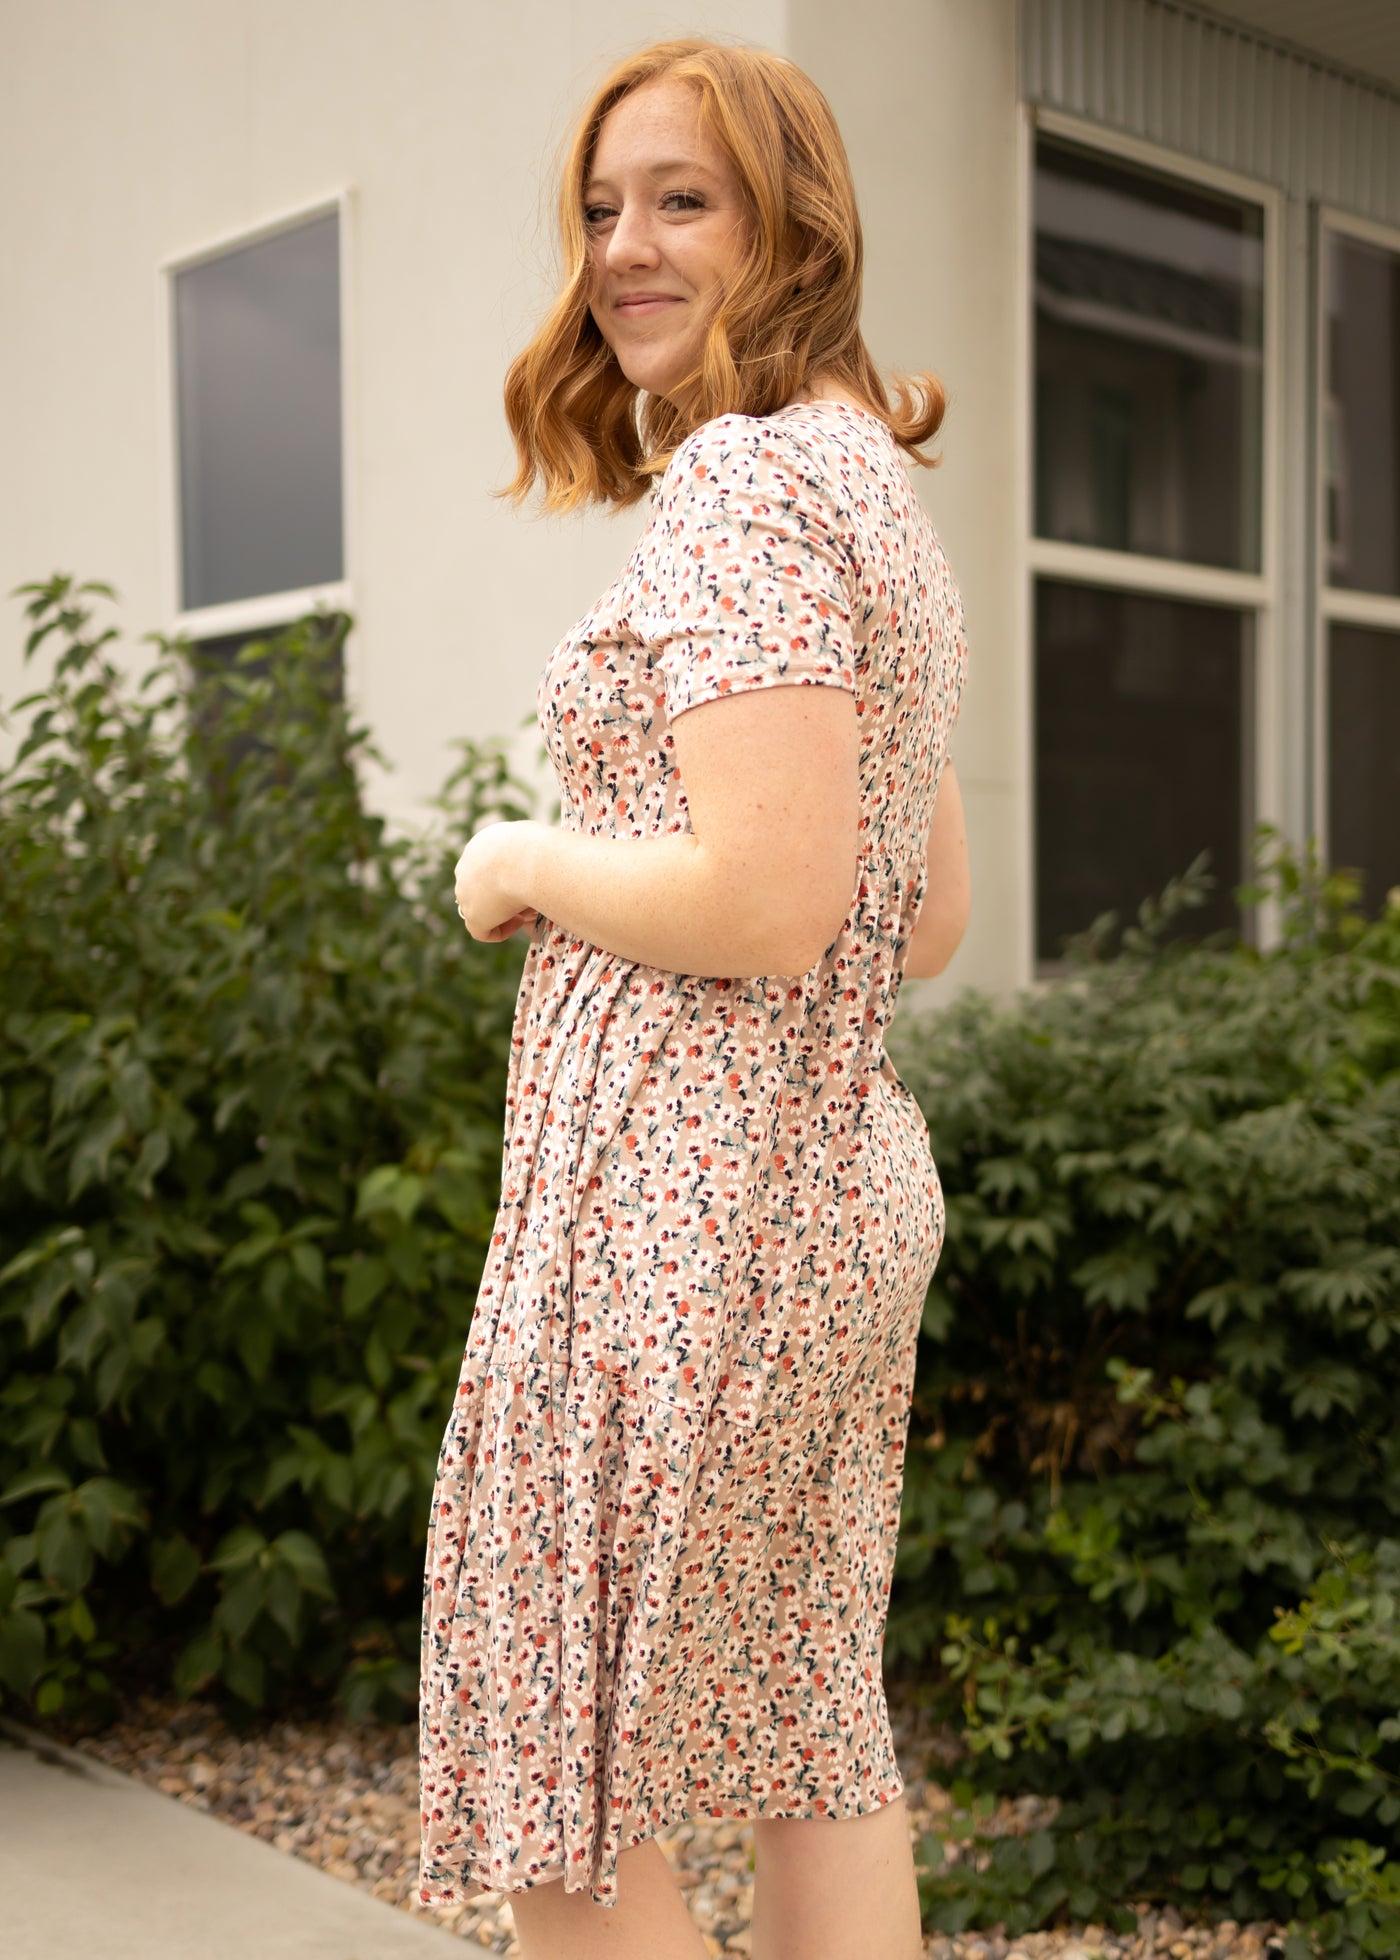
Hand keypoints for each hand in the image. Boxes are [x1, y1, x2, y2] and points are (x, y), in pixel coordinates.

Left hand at [453, 820, 541, 941]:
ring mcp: (464, 893)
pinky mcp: (473, 917)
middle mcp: (466, 866)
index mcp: (480, 844)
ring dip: (501, 913)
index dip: (504, 879)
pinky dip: (502, 930)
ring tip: (526, 912)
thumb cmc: (542, 848)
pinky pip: (482, 932)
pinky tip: (520, 921)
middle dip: (500, 897)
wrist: (531, 861)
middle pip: (478, 888)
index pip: (485, 866)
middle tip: (525, 902)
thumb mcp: (535, 842)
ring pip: (479, 909)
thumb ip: (530, 854)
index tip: (524, 883)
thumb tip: (538, 867)